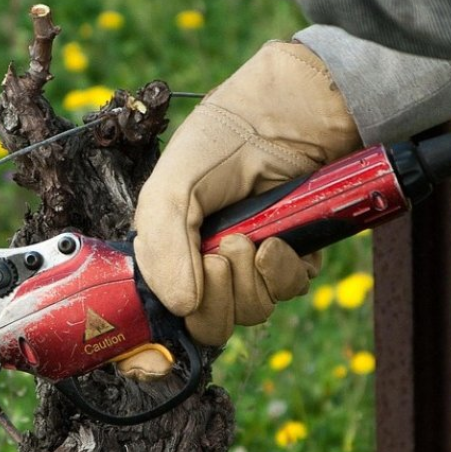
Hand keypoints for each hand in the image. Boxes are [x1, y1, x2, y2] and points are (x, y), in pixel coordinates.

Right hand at [120, 41, 360, 378]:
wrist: (287, 114)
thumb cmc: (221, 141)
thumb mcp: (172, 188)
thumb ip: (163, 247)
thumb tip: (180, 306)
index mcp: (166, 253)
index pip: (160, 318)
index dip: (162, 337)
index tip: (170, 329)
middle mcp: (205, 266)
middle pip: (208, 325)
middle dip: (217, 295)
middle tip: (220, 253)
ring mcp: (249, 266)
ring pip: (251, 313)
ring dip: (251, 278)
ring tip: (250, 237)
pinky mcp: (290, 259)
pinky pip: (288, 291)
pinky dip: (284, 268)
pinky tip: (279, 239)